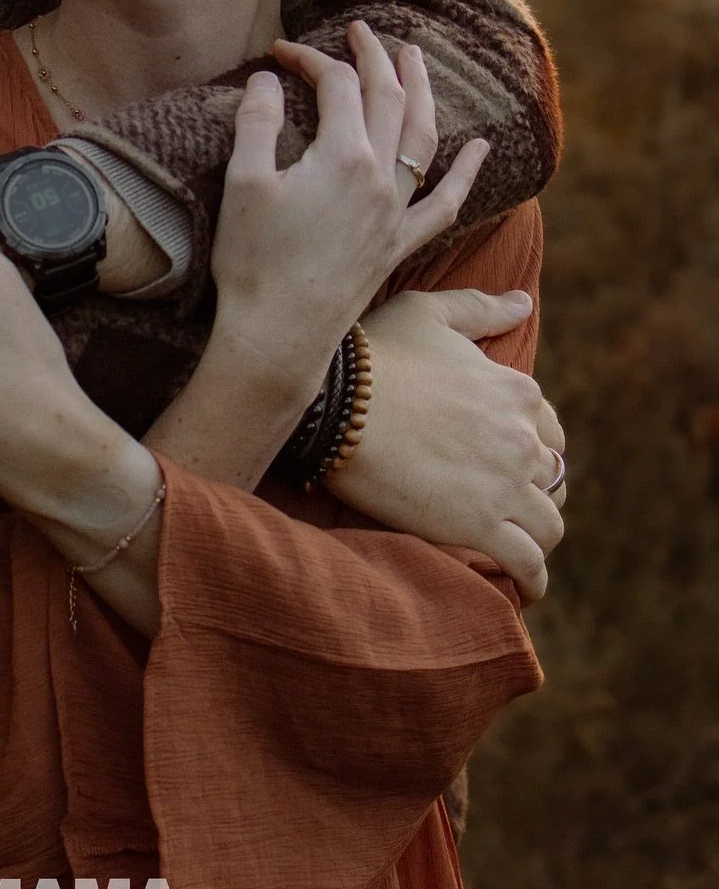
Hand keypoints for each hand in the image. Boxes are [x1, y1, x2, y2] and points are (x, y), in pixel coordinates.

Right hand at [208, 21, 487, 400]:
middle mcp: (380, 178)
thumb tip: (267, 77)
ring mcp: (395, 213)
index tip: (279, 53)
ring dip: (422, 92)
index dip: (309, 60)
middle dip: (375, 57)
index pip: (337, 86)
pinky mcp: (398, 245)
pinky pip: (444, 203)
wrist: (278, 334)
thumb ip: (256, 121)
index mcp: (342, 156)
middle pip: (388, 98)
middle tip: (362, 31)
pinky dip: (467, 173)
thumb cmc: (253, 262)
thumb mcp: (243, 183)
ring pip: (423, 138)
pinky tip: (480, 148)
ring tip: (416, 60)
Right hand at [328, 287, 564, 601]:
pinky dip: (534, 578)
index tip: (513, 458)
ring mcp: (506, 485)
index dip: (533, 444)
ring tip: (522, 547)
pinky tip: (528, 587)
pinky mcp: (481, 526)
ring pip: (548, 524)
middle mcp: (522, 439)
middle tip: (511, 505)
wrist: (338, 404)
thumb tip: (524, 302)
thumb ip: (481, 309)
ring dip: (540, 536)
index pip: (548, 428)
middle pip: (551, 477)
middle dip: (536, 491)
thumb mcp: (428, 312)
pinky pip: (528, 562)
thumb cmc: (377, 352)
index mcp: (515, 390)